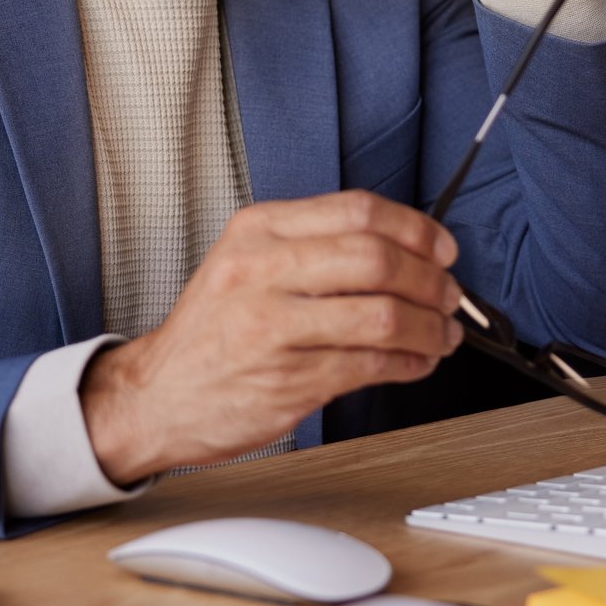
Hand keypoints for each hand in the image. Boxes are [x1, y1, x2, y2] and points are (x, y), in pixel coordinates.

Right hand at [79, 191, 463, 482]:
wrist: (157, 395)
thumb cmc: (211, 332)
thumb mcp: (245, 262)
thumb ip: (311, 247)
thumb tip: (402, 249)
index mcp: (257, 231)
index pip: (357, 211)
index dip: (415, 229)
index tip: (441, 247)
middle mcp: (263, 271)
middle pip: (377, 258)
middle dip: (431, 279)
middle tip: (449, 294)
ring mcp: (274, 327)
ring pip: (383, 315)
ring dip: (430, 327)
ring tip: (442, 334)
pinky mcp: (290, 380)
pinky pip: (372, 366)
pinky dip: (410, 364)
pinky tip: (417, 362)